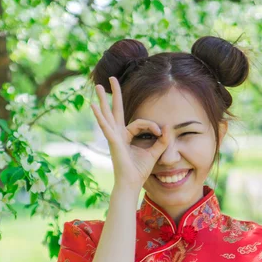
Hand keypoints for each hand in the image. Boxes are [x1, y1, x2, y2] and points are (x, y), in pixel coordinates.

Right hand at [90, 76, 169, 190]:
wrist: (132, 183)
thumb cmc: (140, 171)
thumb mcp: (154, 152)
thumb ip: (161, 140)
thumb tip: (168, 127)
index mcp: (126, 136)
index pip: (140, 122)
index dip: (152, 126)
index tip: (161, 132)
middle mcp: (118, 134)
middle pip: (116, 110)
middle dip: (114, 94)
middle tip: (111, 78)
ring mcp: (113, 137)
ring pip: (108, 115)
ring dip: (102, 100)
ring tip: (96, 85)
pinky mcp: (113, 142)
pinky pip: (106, 127)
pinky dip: (100, 117)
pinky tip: (93, 106)